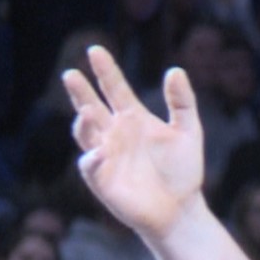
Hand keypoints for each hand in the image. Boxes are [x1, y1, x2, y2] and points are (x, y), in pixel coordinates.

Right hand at [61, 46, 204, 238]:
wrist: (181, 208)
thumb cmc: (183, 171)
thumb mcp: (188, 131)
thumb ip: (182, 102)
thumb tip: (175, 71)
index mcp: (133, 118)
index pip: (114, 89)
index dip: (105, 71)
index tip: (95, 51)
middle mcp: (114, 133)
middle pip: (92, 106)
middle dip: (81, 92)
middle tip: (71, 74)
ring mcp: (106, 155)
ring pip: (86, 134)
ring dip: (84, 122)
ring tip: (87, 110)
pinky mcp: (102, 180)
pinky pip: (91, 165)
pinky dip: (92, 158)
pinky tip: (99, 152)